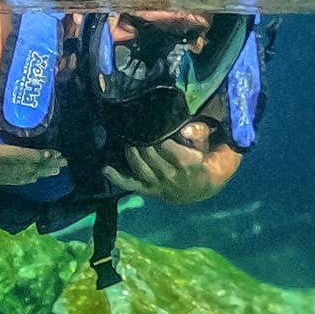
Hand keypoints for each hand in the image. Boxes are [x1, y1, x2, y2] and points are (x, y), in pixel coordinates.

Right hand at [0, 114, 66, 184]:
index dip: (38, 157)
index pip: (19, 157)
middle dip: (43, 167)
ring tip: (50, 173)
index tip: (55, 155)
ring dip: (34, 175)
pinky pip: (4, 182)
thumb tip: (10, 118)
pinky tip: (27, 179)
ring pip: (14, 178)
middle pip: (21, 170)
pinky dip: (19, 180)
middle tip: (62, 164)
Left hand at [105, 130, 226, 205]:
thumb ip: (199, 133)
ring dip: (130, 150)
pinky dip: (116, 177)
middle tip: (137, 126)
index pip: (165, 145)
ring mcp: (158, 185)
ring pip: (138, 166)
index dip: (156, 132)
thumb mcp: (209, 144)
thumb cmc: (205, 160)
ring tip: (128, 138)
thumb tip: (184, 128)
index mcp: (187, 162)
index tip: (151, 122)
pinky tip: (105, 168)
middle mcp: (171, 175)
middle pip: (149, 154)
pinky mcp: (149, 191)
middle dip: (141, 138)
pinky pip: (130, 184)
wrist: (202, 189)